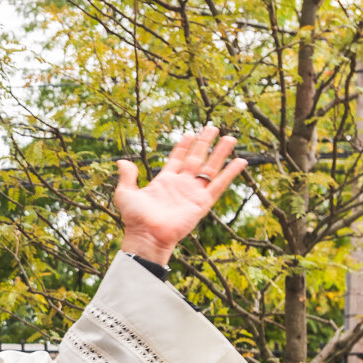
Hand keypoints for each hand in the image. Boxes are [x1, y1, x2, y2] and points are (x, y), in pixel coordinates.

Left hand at [114, 124, 247, 265]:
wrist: (147, 236)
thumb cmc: (135, 219)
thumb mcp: (125, 194)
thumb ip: (127, 177)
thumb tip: (121, 161)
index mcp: (164, 181)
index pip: (177, 158)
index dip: (184, 146)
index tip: (190, 133)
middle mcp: (181, 185)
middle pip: (197, 159)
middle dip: (205, 143)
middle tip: (213, 127)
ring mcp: (193, 193)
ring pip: (210, 168)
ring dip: (220, 153)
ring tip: (231, 138)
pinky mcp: (202, 203)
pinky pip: (219, 185)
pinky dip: (230, 173)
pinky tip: (240, 161)